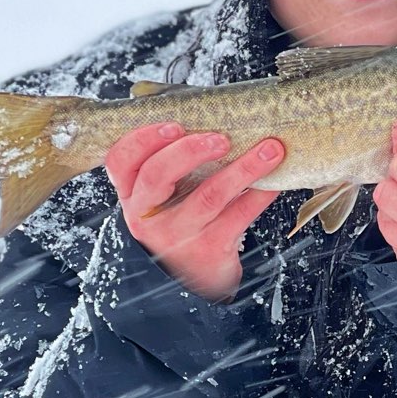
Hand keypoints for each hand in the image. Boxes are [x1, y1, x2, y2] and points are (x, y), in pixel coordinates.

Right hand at [107, 123, 283, 301]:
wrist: (189, 280)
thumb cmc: (179, 222)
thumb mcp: (161, 199)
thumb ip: (171, 165)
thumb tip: (210, 117)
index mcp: (133, 194)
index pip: (121, 162)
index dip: (143, 139)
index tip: (172, 125)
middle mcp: (149, 215)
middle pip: (158, 175)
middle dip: (190, 150)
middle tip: (221, 138)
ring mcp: (179, 235)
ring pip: (208, 196)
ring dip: (243, 168)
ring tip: (270, 150)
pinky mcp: (210, 249)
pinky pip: (239, 217)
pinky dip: (260, 195)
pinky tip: (275, 181)